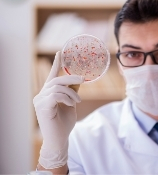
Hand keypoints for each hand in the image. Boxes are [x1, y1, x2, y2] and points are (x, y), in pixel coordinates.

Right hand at [33, 51, 83, 168]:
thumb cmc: (64, 123)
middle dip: (71, 78)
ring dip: (71, 93)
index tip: (60, 52)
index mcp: (48, 94)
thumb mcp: (71, 104)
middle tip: (83, 79)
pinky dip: (67, 98)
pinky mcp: (42, 106)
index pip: (52, 76)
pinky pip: (56, 95)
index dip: (56, 64)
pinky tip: (71, 104)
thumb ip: (72, 92)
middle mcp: (41, 95)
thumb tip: (78, 81)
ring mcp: (39, 101)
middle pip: (56, 80)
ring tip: (78, 101)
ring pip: (57, 87)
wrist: (60, 139)